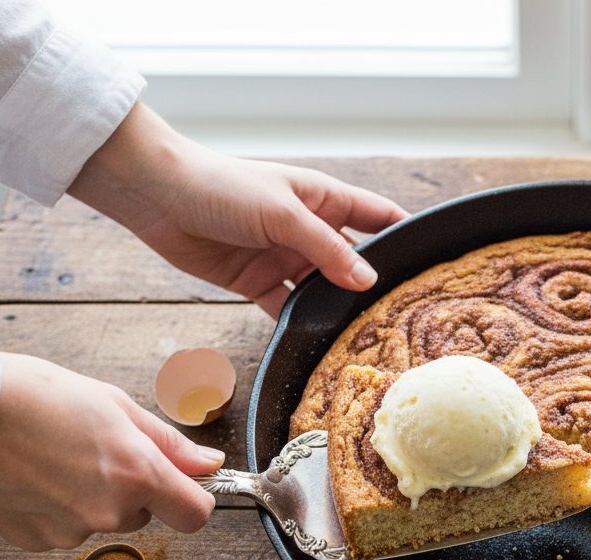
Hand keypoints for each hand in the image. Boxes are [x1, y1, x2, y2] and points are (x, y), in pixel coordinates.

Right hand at [0, 353, 222, 550]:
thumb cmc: (34, 396)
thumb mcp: (115, 405)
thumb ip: (168, 443)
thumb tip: (209, 463)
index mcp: (138, 474)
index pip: (196, 514)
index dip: (194, 499)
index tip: (185, 485)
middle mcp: (110, 511)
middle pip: (145, 514)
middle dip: (132, 488)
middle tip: (96, 449)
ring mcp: (71, 531)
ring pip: (103, 521)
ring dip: (93, 498)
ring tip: (58, 457)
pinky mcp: (36, 542)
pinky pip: (66, 529)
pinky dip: (58, 509)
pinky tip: (35, 476)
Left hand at [67, 104, 408, 317]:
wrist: (156, 194)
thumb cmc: (220, 185)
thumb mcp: (282, 213)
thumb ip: (326, 249)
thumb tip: (367, 281)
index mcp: (324, 199)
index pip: (379, 218)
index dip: (406, 236)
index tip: (434, 262)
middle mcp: (310, 230)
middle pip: (355, 261)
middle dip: (377, 285)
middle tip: (405, 316)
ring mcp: (285, 258)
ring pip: (324, 291)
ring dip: (340, 310)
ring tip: (369, 337)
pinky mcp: (257, 283)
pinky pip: (289, 309)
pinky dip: (303, 325)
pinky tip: (321, 343)